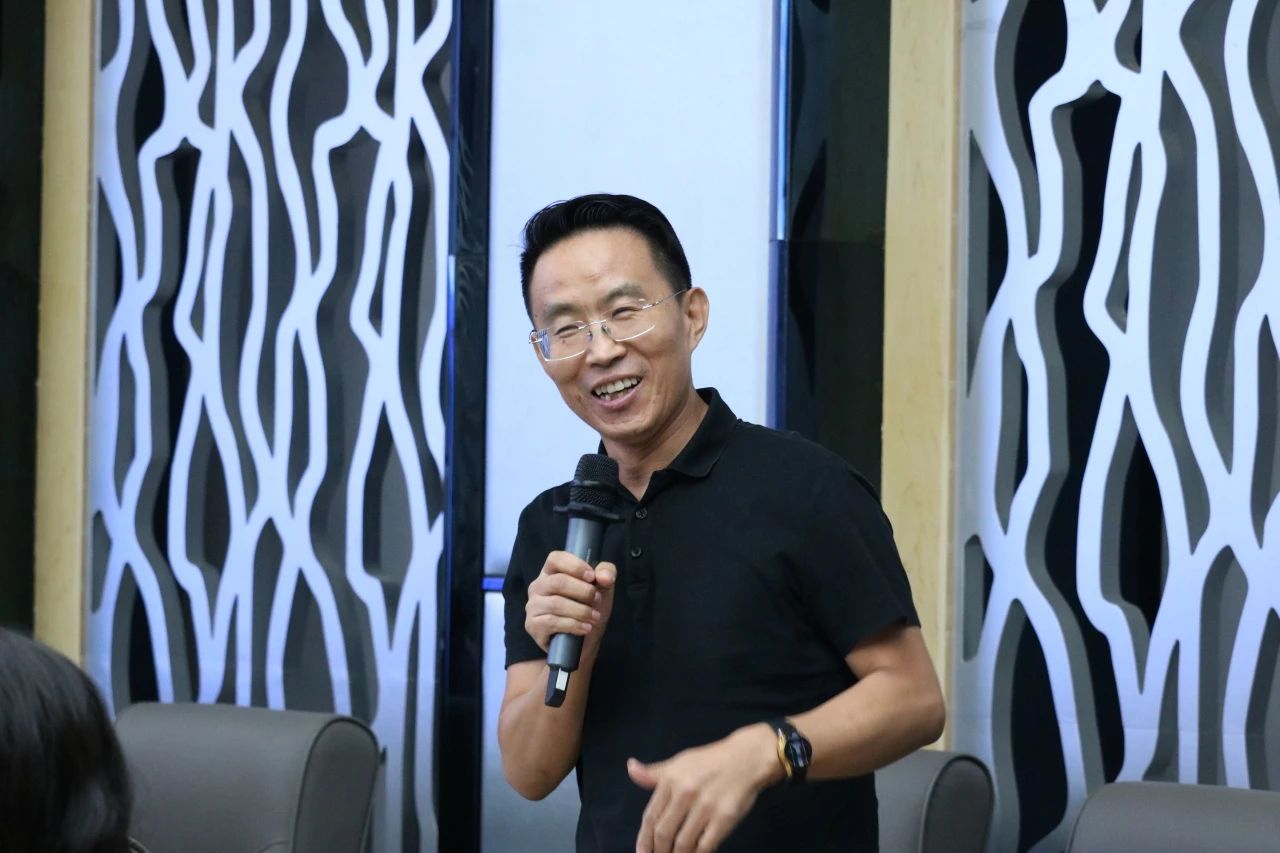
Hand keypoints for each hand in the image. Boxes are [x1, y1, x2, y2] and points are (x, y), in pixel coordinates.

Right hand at [524, 551, 616, 655]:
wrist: (584, 641)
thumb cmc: (589, 607)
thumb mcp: (603, 587)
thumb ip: (606, 573)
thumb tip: (604, 577)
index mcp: (551, 572)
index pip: (555, 558)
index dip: (574, 566)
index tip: (592, 577)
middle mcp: (538, 586)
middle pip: (558, 582)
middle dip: (583, 592)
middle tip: (597, 600)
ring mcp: (533, 606)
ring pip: (556, 604)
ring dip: (581, 611)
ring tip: (595, 617)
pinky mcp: (532, 625)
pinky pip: (552, 622)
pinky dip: (573, 625)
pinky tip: (585, 628)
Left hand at [628, 724, 782, 852]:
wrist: (746, 758)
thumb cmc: (710, 761)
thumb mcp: (679, 762)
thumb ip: (654, 773)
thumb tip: (631, 768)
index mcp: (671, 780)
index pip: (651, 816)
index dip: (644, 839)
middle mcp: (685, 793)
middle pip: (664, 833)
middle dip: (659, 851)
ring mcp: (705, 807)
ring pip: (683, 843)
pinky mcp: (724, 818)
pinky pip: (705, 846)